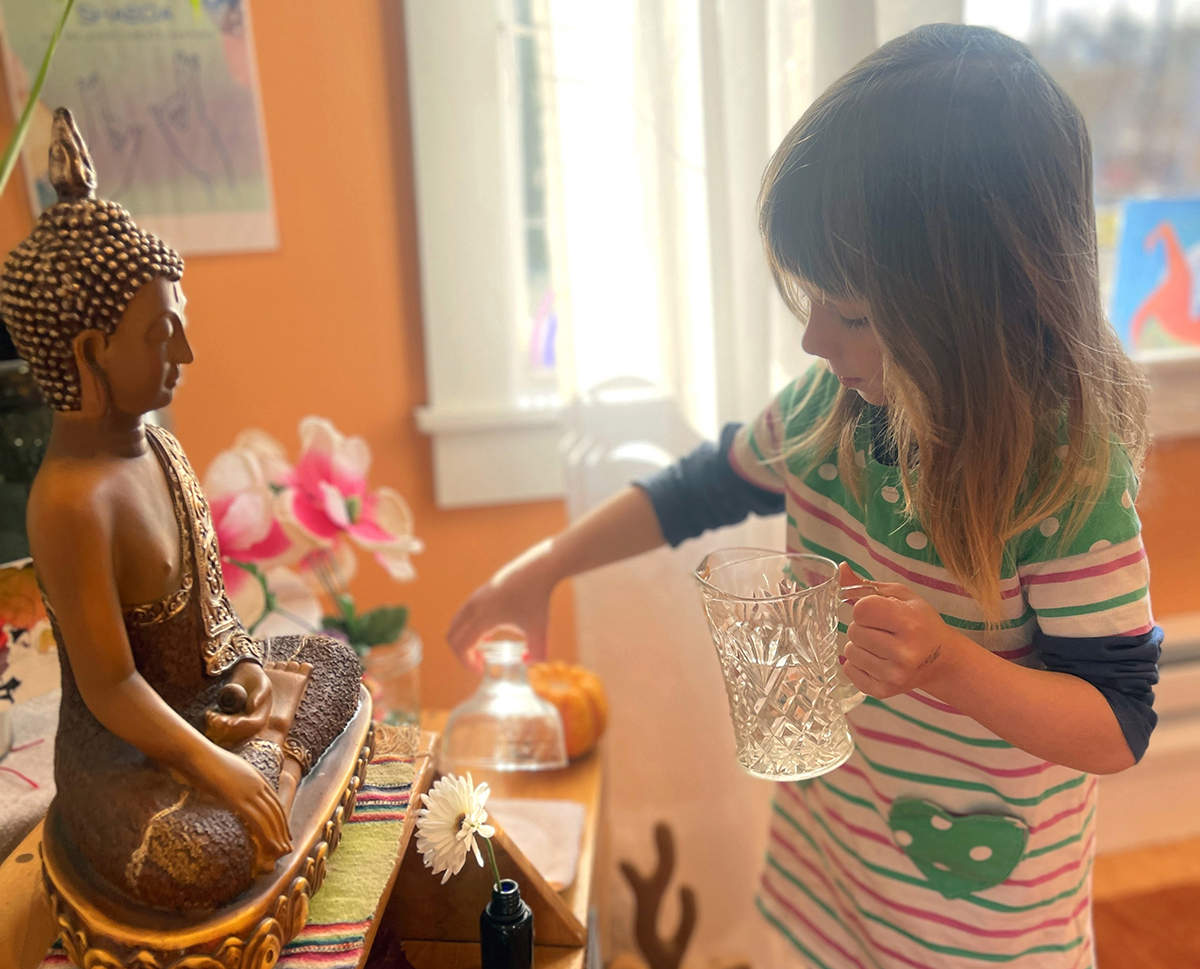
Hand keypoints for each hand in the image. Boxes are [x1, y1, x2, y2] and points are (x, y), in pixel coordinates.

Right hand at [197, 746, 291, 872]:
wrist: (195, 754)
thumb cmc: (202, 763)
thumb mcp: (222, 773)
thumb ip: (229, 784)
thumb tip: (224, 794)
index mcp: (255, 776)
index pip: (273, 800)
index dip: (280, 817)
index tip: (284, 831)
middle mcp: (257, 783)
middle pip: (275, 810)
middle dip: (282, 829)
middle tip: (287, 846)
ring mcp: (249, 790)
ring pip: (269, 817)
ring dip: (277, 836)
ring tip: (282, 851)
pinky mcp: (238, 799)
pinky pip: (257, 820)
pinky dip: (266, 834)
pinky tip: (270, 846)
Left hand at [205, 660, 272, 747]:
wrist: (246, 674)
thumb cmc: (257, 678)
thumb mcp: (262, 683)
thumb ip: (260, 694)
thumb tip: (253, 706)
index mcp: (261, 715)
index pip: (253, 725)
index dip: (242, 726)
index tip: (231, 723)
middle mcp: (250, 720)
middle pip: (239, 730)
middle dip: (227, 728)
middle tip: (216, 721)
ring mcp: (238, 718)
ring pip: (228, 728)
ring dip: (218, 726)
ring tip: (210, 716)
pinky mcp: (228, 715)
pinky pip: (221, 722)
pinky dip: (214, 720)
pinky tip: (209, 714)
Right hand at [447, 539, 557, 669]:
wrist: (538, 568)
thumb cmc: (538, 598)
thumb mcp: (540, 630)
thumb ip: (537, 654)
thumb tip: (528, 664)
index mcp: (482, 618)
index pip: (460, 646)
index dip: (467, 663)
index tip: (483, 670)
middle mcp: (473, 607)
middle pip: (452, 637)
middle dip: (463, 654)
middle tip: (481, 662)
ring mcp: (474, 598)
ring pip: (456, 624)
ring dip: (466, 639)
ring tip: (487, 647)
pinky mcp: (480, 593)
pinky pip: (464, 615)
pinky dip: (470, 628)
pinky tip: (492, 631)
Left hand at [839, 563, 957, 698]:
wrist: (941, 660)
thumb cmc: (921, 623)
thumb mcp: (900, 596)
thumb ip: (866, 585)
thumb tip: (840, 568)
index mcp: (909, 623)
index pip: (861, 609)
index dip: (865, 608)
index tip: (880, 612)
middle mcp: (903, 652)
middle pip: (853, 631)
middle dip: (863, 627)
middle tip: (883, 630)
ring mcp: (893, 675)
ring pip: (849, 651)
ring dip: (860, 645)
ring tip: (881, 645)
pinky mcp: (883, 691)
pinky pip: (849, 670)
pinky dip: (857, 663)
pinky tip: (877, 660)